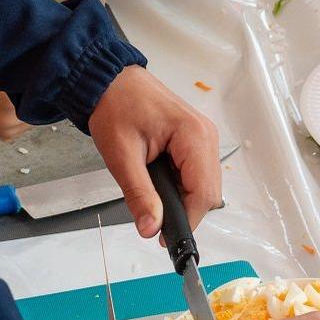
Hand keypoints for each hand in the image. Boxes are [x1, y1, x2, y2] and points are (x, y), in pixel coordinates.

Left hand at [87, 65, 219, 237]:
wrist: (111, 81)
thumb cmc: (115, 107)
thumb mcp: (122, 156)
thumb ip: (139, 195)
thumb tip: (151, 228)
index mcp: (194, 136)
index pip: (204, 193)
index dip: (186, 220)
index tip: (165, 237)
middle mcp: (206, 135)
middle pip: (208, 192)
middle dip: (183, 209)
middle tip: (152, 216)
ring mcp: (203, 137)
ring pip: (204, 185)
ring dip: (181, 197)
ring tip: (152, 194)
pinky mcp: (195, 140)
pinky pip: (197, 173)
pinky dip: (181, 185)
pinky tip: (159, 180)